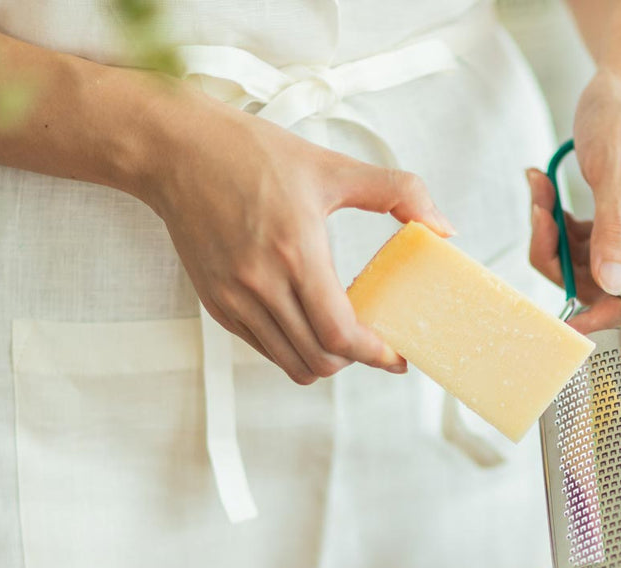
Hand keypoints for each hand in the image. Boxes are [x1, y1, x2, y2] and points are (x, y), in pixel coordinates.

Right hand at [138, 91, 454, 383]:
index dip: (375, 354)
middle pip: (319, 359)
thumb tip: (442, 227)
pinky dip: (291, 347)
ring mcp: (234, 299)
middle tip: (374, 344)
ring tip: (340, 336)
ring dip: (323, 359)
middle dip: (354, 360)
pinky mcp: (216, 304)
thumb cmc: (253, 154)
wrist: (178, 152)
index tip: (397, 356)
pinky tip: (305, 321)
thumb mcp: (333, 167)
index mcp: (295, 251)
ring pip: (290, 363)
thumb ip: (397, 192)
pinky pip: (263, 348)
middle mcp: (261, 284)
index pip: (340, 333)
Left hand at [527, 68, 620, 333]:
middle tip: (537, 209)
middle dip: (558, 253)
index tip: (561, 327)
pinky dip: (559, 222)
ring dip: (554, 234)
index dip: (597, 315)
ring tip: (541, 188)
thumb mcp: (613, 167)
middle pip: (600, 283)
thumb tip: (614, 284)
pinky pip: (584, 243)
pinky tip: (547, 188)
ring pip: (586, 264)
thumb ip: (613, 229)